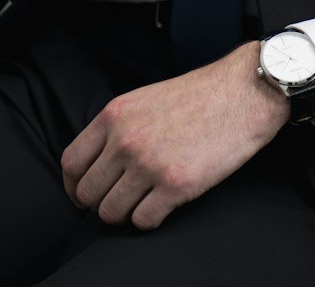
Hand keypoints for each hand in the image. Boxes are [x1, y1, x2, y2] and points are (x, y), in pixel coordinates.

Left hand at [61, 40, 288, 229]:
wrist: (243, 93)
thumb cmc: (198, 96)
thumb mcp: (145, 99)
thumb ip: (118, 127)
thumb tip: (97, 164)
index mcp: (115, 115)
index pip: (71, 162)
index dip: (74, 186)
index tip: (85, 195)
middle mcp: (125, 140)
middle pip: (88, 193)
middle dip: (100, 202)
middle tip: (120, 200)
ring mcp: (149, 164)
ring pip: (111, 212)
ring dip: (125, 213)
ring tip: (144, 201)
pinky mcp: (175, 185)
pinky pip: (143, 221)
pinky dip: (150, 219)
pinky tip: (164, 203)